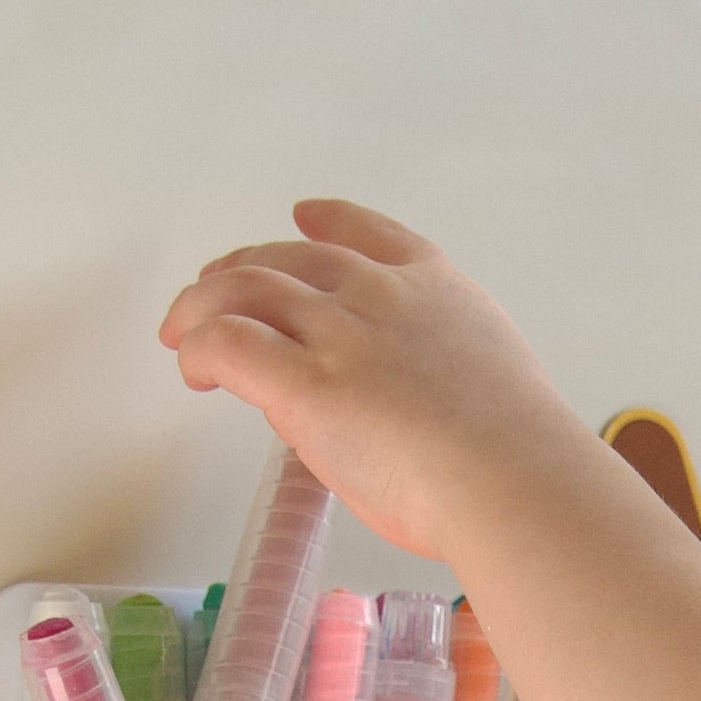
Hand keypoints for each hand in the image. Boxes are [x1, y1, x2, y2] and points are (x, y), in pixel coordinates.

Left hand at [158, 200, 576, 563]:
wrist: (516, 482)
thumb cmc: (516, 461)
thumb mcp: (487, 381)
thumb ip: (432, 370)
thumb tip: (388, 400)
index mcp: (437, 289)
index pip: (372, 233)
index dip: (330, 221)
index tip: (305, 218)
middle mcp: (382, 295)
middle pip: (288, 258)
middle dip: (240, 271)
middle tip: (211, 296)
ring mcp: (341, 333)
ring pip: (243, 288)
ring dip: (202, 307)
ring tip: (184, 335)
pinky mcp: (305, 381)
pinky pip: (228, 343)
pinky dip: (199, 348)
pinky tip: (195, 369)